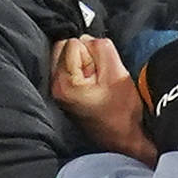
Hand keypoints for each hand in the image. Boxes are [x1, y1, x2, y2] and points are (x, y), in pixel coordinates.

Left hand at [53, 37, 156, 163]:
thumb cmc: (122, 112)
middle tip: (98, 73)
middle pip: (63, 46)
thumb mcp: (116, 73)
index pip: (73, 43)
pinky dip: (80, 69)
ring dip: (82, 61)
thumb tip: (87, 38)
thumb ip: (101, 47)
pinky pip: (68, 67)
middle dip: (83, 53)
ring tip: (96, 80)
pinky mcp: (63, 92)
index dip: (92, 53)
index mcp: (64, 82)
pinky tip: (92, 84)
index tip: (101, 73)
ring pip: (65, 55)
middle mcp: (54, 86)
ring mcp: (56, 90)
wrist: (123, 139)